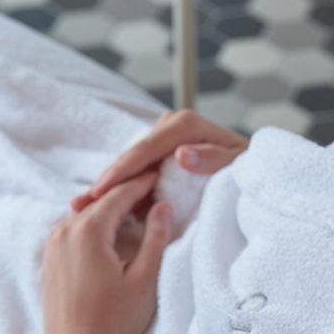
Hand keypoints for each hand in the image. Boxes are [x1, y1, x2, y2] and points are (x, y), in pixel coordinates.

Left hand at [42, 171, 171, 333]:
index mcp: (88, 232)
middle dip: (126, 191)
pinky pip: (72, 230)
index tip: (164, 173)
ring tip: (137, 207)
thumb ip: (156, 236)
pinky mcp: (49, 264)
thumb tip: (163, 206)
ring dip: (109, 208)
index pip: (119, 193)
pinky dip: (94, 223)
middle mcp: (63, 233)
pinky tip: (112, 233)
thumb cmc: (115, 322)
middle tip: (154, 187)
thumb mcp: (145, 277)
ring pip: (84, 213)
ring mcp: (52, 249)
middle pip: (99, 200)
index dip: (144, 182)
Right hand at [70, 109, 248, 212]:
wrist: (254, 172)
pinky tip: (97, 207)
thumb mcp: (239, 164)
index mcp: (186, 125)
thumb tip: (181, 154)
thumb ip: (213, 159)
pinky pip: (136, 174)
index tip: (101, 190)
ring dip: (108, 188)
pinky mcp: (159, 156)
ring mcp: (162, 141)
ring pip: (129, 167)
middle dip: (107, 181)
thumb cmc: (250, 169)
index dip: (122, 170)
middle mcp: (170, 127)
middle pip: (131, 157)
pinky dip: (120, 192)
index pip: (146, 149)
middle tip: (79, 205)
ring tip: (79, 209)